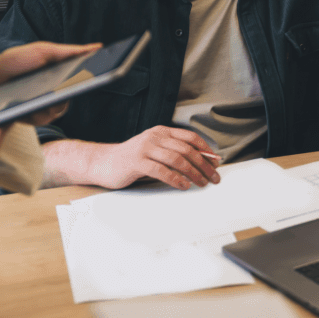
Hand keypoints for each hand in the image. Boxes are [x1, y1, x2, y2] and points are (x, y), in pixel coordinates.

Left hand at [0, 42, 99, 125]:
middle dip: (79, 87)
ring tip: (51, 91)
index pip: (87, 78)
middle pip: (77, 94)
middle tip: (83, 79)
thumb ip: (71, 52)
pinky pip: (43, 118)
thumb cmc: (17, 61)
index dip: (101, 74)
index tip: (111, 68)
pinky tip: (32, 102)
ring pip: (61, 108)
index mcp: (63, 76)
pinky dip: (38, 109)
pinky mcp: (33, 118)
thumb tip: (98, 47)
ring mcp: (46, 107)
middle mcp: (58, 94)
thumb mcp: (44, 51)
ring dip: (54, 99)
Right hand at [90, 125, 221, 188]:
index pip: (190, 137)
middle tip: (214, 177)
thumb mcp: (153, 150)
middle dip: (204, 164)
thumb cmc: (131, 159)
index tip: (216, 162)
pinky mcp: (136, 162)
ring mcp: (145, 148)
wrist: (102, 162)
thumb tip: (200, 162)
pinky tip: (184, 185)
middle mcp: (154, 137)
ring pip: (177, 159)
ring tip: (202, 183)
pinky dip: (176, 179)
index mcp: (161, 132)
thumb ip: (172, 152)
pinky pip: (161, 170)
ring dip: (193, 173)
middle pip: (187, 149)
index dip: (206, 149)